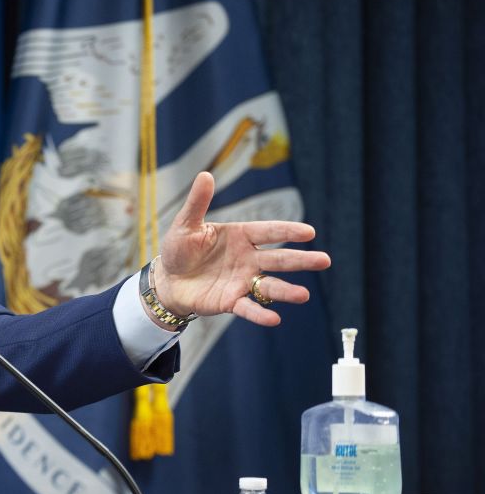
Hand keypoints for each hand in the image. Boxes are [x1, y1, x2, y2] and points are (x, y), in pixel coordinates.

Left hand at [154, 172, 330, 326]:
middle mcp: (247, 259)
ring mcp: (242, 281)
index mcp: (240, 236)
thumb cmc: (179, 249)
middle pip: (278, 259)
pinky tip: (274, 319)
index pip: (268, 231)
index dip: (287, 231)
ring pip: (269, 285)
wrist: (168, 280)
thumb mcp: (186, 225)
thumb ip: (198, 203)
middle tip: (325, 260)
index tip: (309, 232)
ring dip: (287, 291)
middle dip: (301, 260)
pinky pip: (248, 307)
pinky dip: (260, 313)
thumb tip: (205, 175)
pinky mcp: (231, 301)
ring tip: (304, 295)